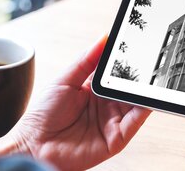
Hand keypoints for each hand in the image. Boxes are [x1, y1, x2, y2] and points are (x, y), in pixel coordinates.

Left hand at [0, 36, 151, 169]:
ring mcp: (112, 122)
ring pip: (136, 104)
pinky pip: (134, 124)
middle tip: (148, 60)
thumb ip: (86, 60)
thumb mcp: (65, 79)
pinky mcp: (115, 139)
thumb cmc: (43, 115)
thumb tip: (104, 38)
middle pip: (129, 87)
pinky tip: (147, 99)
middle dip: (139, 75)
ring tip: (152, 78)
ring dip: (144, 91)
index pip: (116, 72)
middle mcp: (106, 105)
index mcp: (94, 89)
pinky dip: (143, 111)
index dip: (126, 61)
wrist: (33, 145)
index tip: (136, 46)